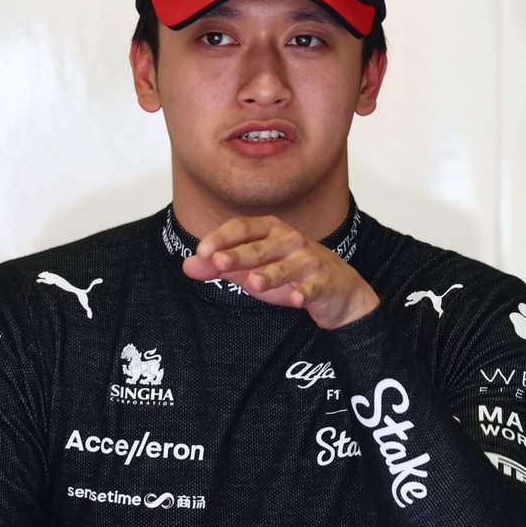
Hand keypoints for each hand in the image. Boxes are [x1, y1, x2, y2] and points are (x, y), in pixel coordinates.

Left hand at [183, 216, 378, 328]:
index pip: (243, 228)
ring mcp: (309, 261)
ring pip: (286, 267)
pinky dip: (304, 293)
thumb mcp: (254, 269)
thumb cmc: (292, 274)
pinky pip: (313, 287)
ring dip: (270, 274)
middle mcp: (291, 241)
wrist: (338, 291)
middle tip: (218, 262)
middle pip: (261, 247)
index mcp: (271, 231)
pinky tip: (297, 299)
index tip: (202, 252)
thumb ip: (222, 266)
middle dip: (239, 255)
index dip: (221, 238)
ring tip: (254, 282)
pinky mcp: (324, 282)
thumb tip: (187, 265)